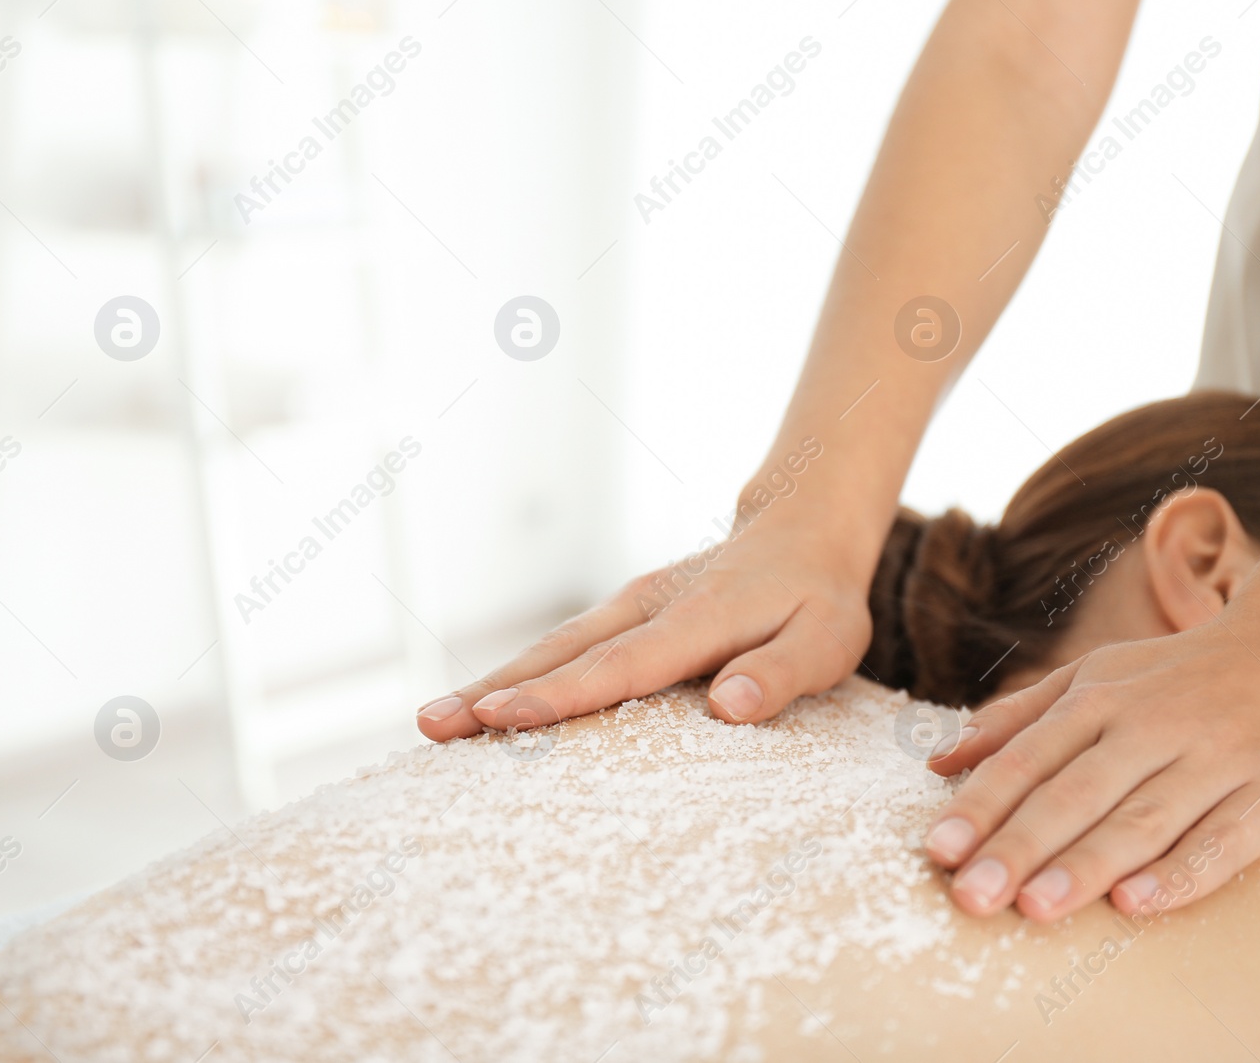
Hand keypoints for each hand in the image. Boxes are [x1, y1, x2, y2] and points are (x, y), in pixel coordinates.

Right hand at [413, 514, 875, 740]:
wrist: (801, 532)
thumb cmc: (818, 601)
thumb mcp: (829, 640)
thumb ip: (783, 673)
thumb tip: (729, 708)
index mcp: (698, 620)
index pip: (621, 666)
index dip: (559, 695)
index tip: (500, 716)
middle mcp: (650, 607)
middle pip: (563, 653)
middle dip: (495, 690)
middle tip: (431, 727)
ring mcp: (631, 605)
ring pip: (553, 646)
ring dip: (492, 682)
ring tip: (432, 724)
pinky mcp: (625, 612)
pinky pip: (566, 645)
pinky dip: (519, 673)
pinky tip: (483, 706)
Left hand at [921, 621, 1259, 922]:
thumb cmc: (1181, 675)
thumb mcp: (1095, 676)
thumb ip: (1017, 718)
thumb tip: (935, 759)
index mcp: (1101, 698)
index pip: (1029, 757)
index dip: (981, 804)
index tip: (938, 849)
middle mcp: (1154, 725)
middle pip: (1076, 793)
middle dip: (1019, 845)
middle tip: (970, 895)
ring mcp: (1217, 759)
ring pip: (1143, 819)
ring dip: (1087, 865)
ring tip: (1036, 908)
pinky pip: (1224, 842)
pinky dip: (1181, 873)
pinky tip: (1137, 904)